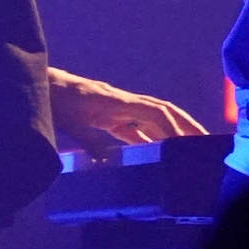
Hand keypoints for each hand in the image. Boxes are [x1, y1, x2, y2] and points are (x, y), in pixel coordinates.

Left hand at [48, 67, 208, 149]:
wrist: (41, 84)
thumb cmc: (54, 101)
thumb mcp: (69, 125)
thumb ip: (89, 143)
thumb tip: (106, 164)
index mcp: (116, 101)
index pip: (154, 111)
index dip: (174, 125)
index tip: (188, 141)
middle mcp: (122, 102)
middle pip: (162, 111)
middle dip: (185, 124)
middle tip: (206, 140)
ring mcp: (117, 107)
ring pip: (152, 117)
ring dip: (172, 130)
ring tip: (190, 147)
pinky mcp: (110, 115)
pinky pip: (136, 126)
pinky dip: (151, 137)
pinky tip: (158, 152)